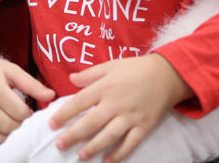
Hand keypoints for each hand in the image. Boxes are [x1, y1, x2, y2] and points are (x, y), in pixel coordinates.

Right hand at [0, 34, 55, 147]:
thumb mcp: (10, 70)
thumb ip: (31, 84)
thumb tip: (52, 96)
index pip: (20, 114)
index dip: (26, 114)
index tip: (24, 109)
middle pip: (7, 127)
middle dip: (16, 125)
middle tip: (15, 117)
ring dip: (3, 136)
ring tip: (5, 125)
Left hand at [49, 53, 191, 161]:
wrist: (166, 75)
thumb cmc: (135, 69)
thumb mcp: (110, 66)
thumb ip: (89, 74)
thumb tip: (71, 79)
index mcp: (105, 87)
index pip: (79, 103)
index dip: (64, 114)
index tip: (52, 124)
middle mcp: (116, 103)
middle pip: (91, 123)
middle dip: (73, 135)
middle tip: (59, 145)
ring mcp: (130, 117)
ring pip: (109, 136)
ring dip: (93, 147)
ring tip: (81, 156)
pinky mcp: (144, 127)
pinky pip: (130, 144)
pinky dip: (119, 154)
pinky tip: (107, 161)